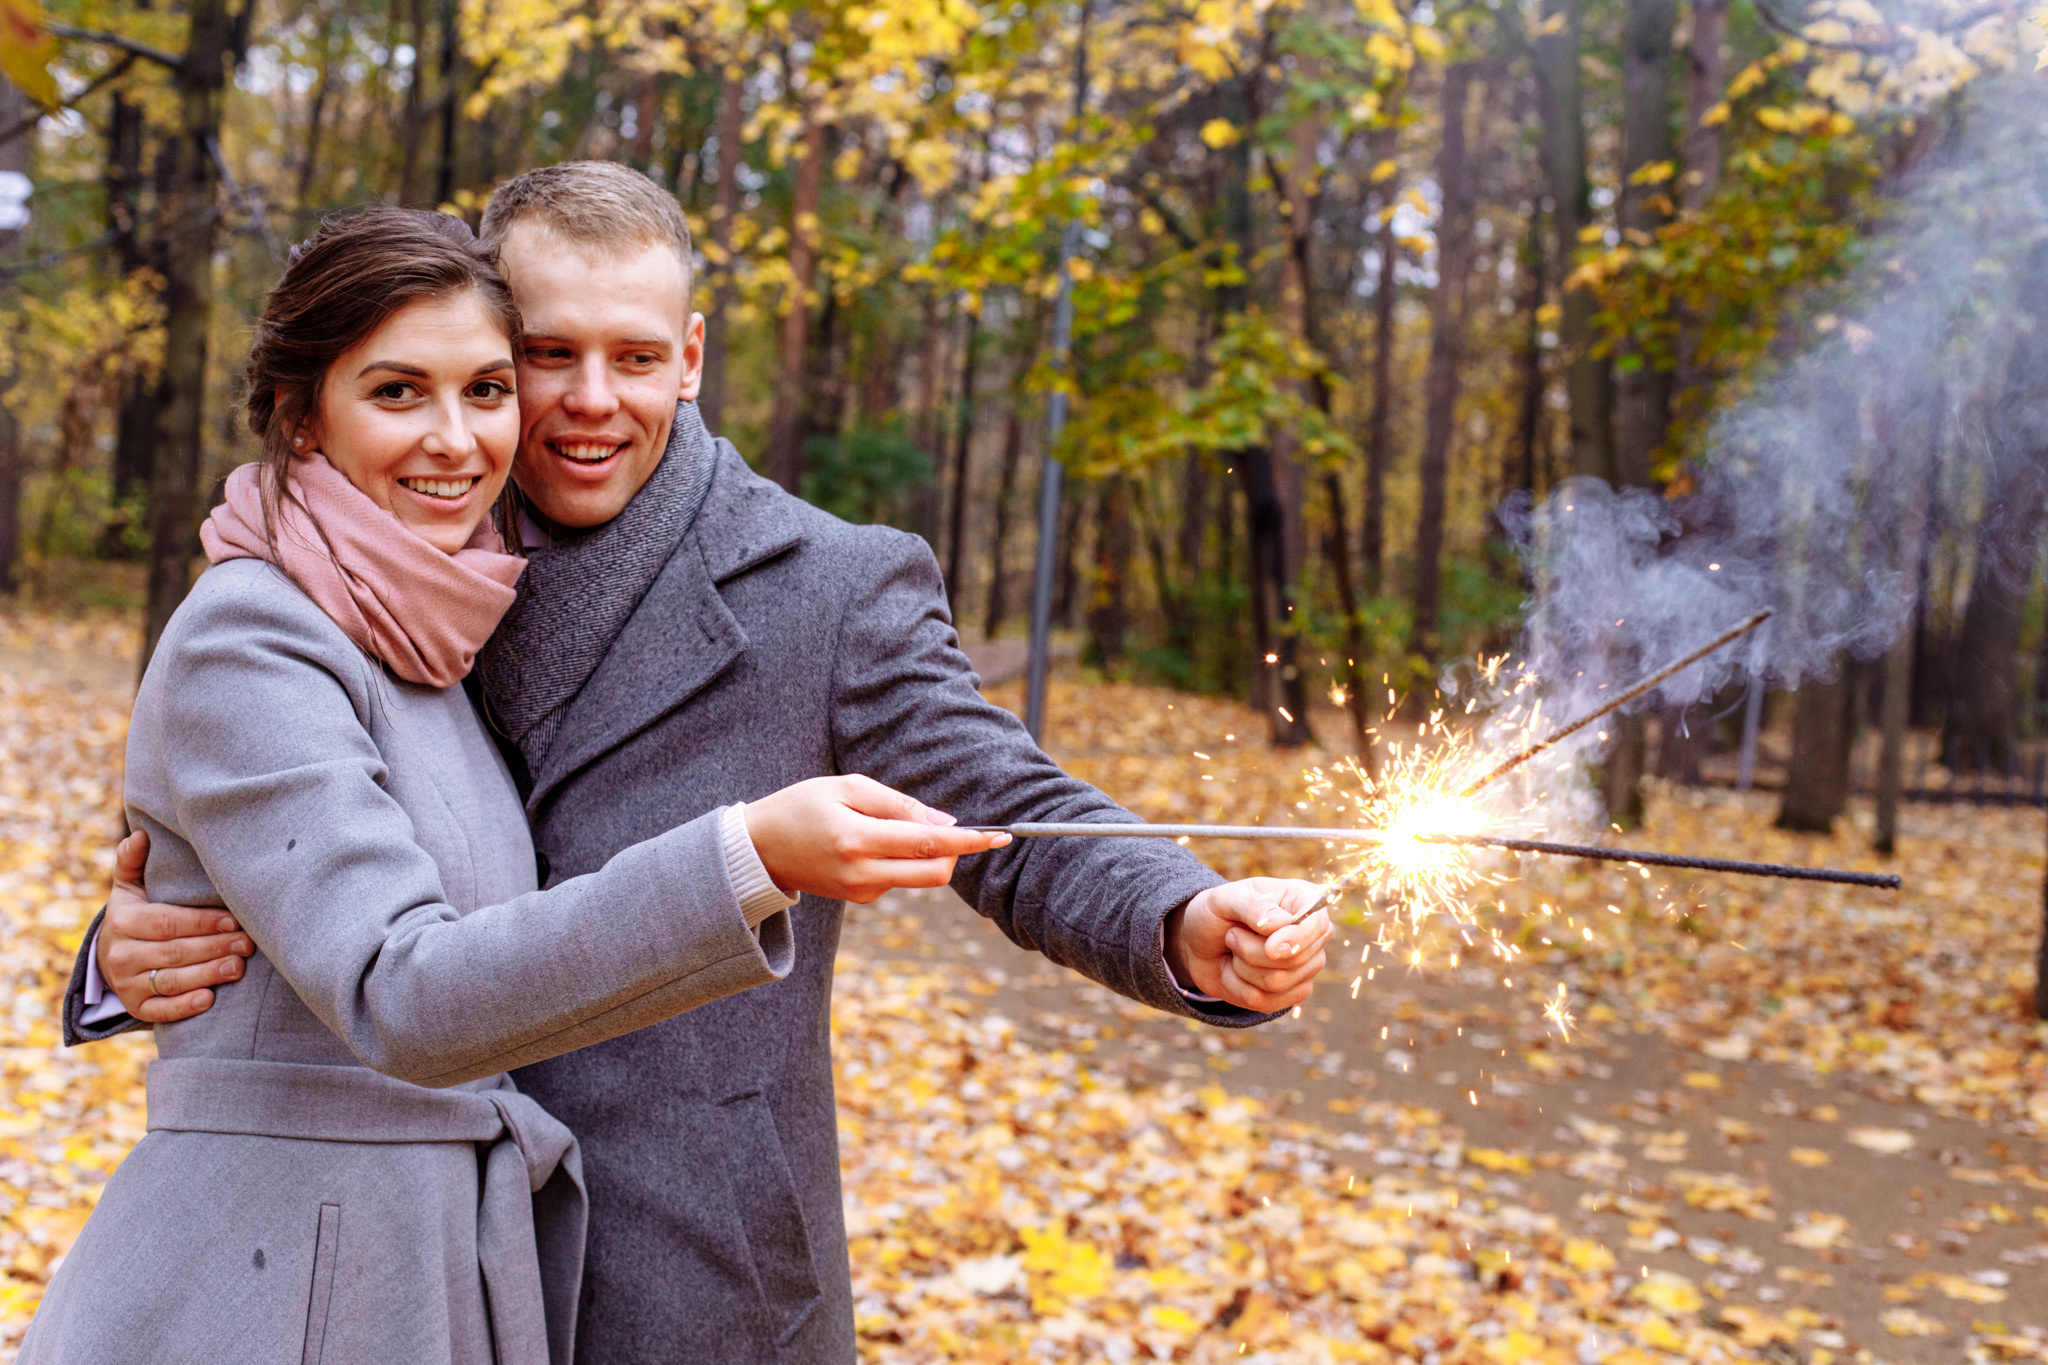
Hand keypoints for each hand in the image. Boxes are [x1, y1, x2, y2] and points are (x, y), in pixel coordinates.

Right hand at [97, 830, 254, 1023]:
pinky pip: (160, 1011)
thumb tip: (141, 835)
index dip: (204, 923)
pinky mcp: (135, 1007)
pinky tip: (209, 999)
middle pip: (175, 952)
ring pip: (171, 981)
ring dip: (208, 974)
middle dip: (215, 947)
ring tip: (239, 966)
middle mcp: (120, 955)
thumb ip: (134, 862)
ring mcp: (126, 984)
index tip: (236, 921)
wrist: (110, 955)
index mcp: (123, 922)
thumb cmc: (135, 914)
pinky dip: (184, 1007)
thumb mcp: (130, 888)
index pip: (168, 923)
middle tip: (249, 943)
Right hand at [743, 775, 1009, 903]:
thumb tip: (945, 820)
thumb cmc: (801, 807)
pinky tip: (871, 841)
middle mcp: (862, 873)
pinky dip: (901, 859)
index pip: (928, 843)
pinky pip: (898, 878)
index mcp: (857, 839)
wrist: (759, 849)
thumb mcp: (846, 787)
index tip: (1000, 835)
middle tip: (961, 828)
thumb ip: (898, 803)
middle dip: (956, 852)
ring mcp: (861, 892)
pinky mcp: (860, 898)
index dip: (969, 840)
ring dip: (926, 852)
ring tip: (887, 824)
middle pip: (934, 874)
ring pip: (919, 877)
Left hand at [1164, 878, 1330, 1012]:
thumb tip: (1283, 923)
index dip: (1297, 939)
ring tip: (1233, 950)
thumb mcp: (1224, 899)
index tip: (1270, 948)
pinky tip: (1233, 971)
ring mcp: (1306, 966)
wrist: (1198, 943)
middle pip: (1295, 959)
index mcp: (1303, 899)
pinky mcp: (1291, 993)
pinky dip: (1237, 987)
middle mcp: (1311, 934)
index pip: (1319, 925)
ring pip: (1278, 982)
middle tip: (1231, 935)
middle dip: (1251, 951)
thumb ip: (1253, 906)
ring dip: (1242, 968)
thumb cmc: (1215, 913)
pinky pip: (1267, 1002)